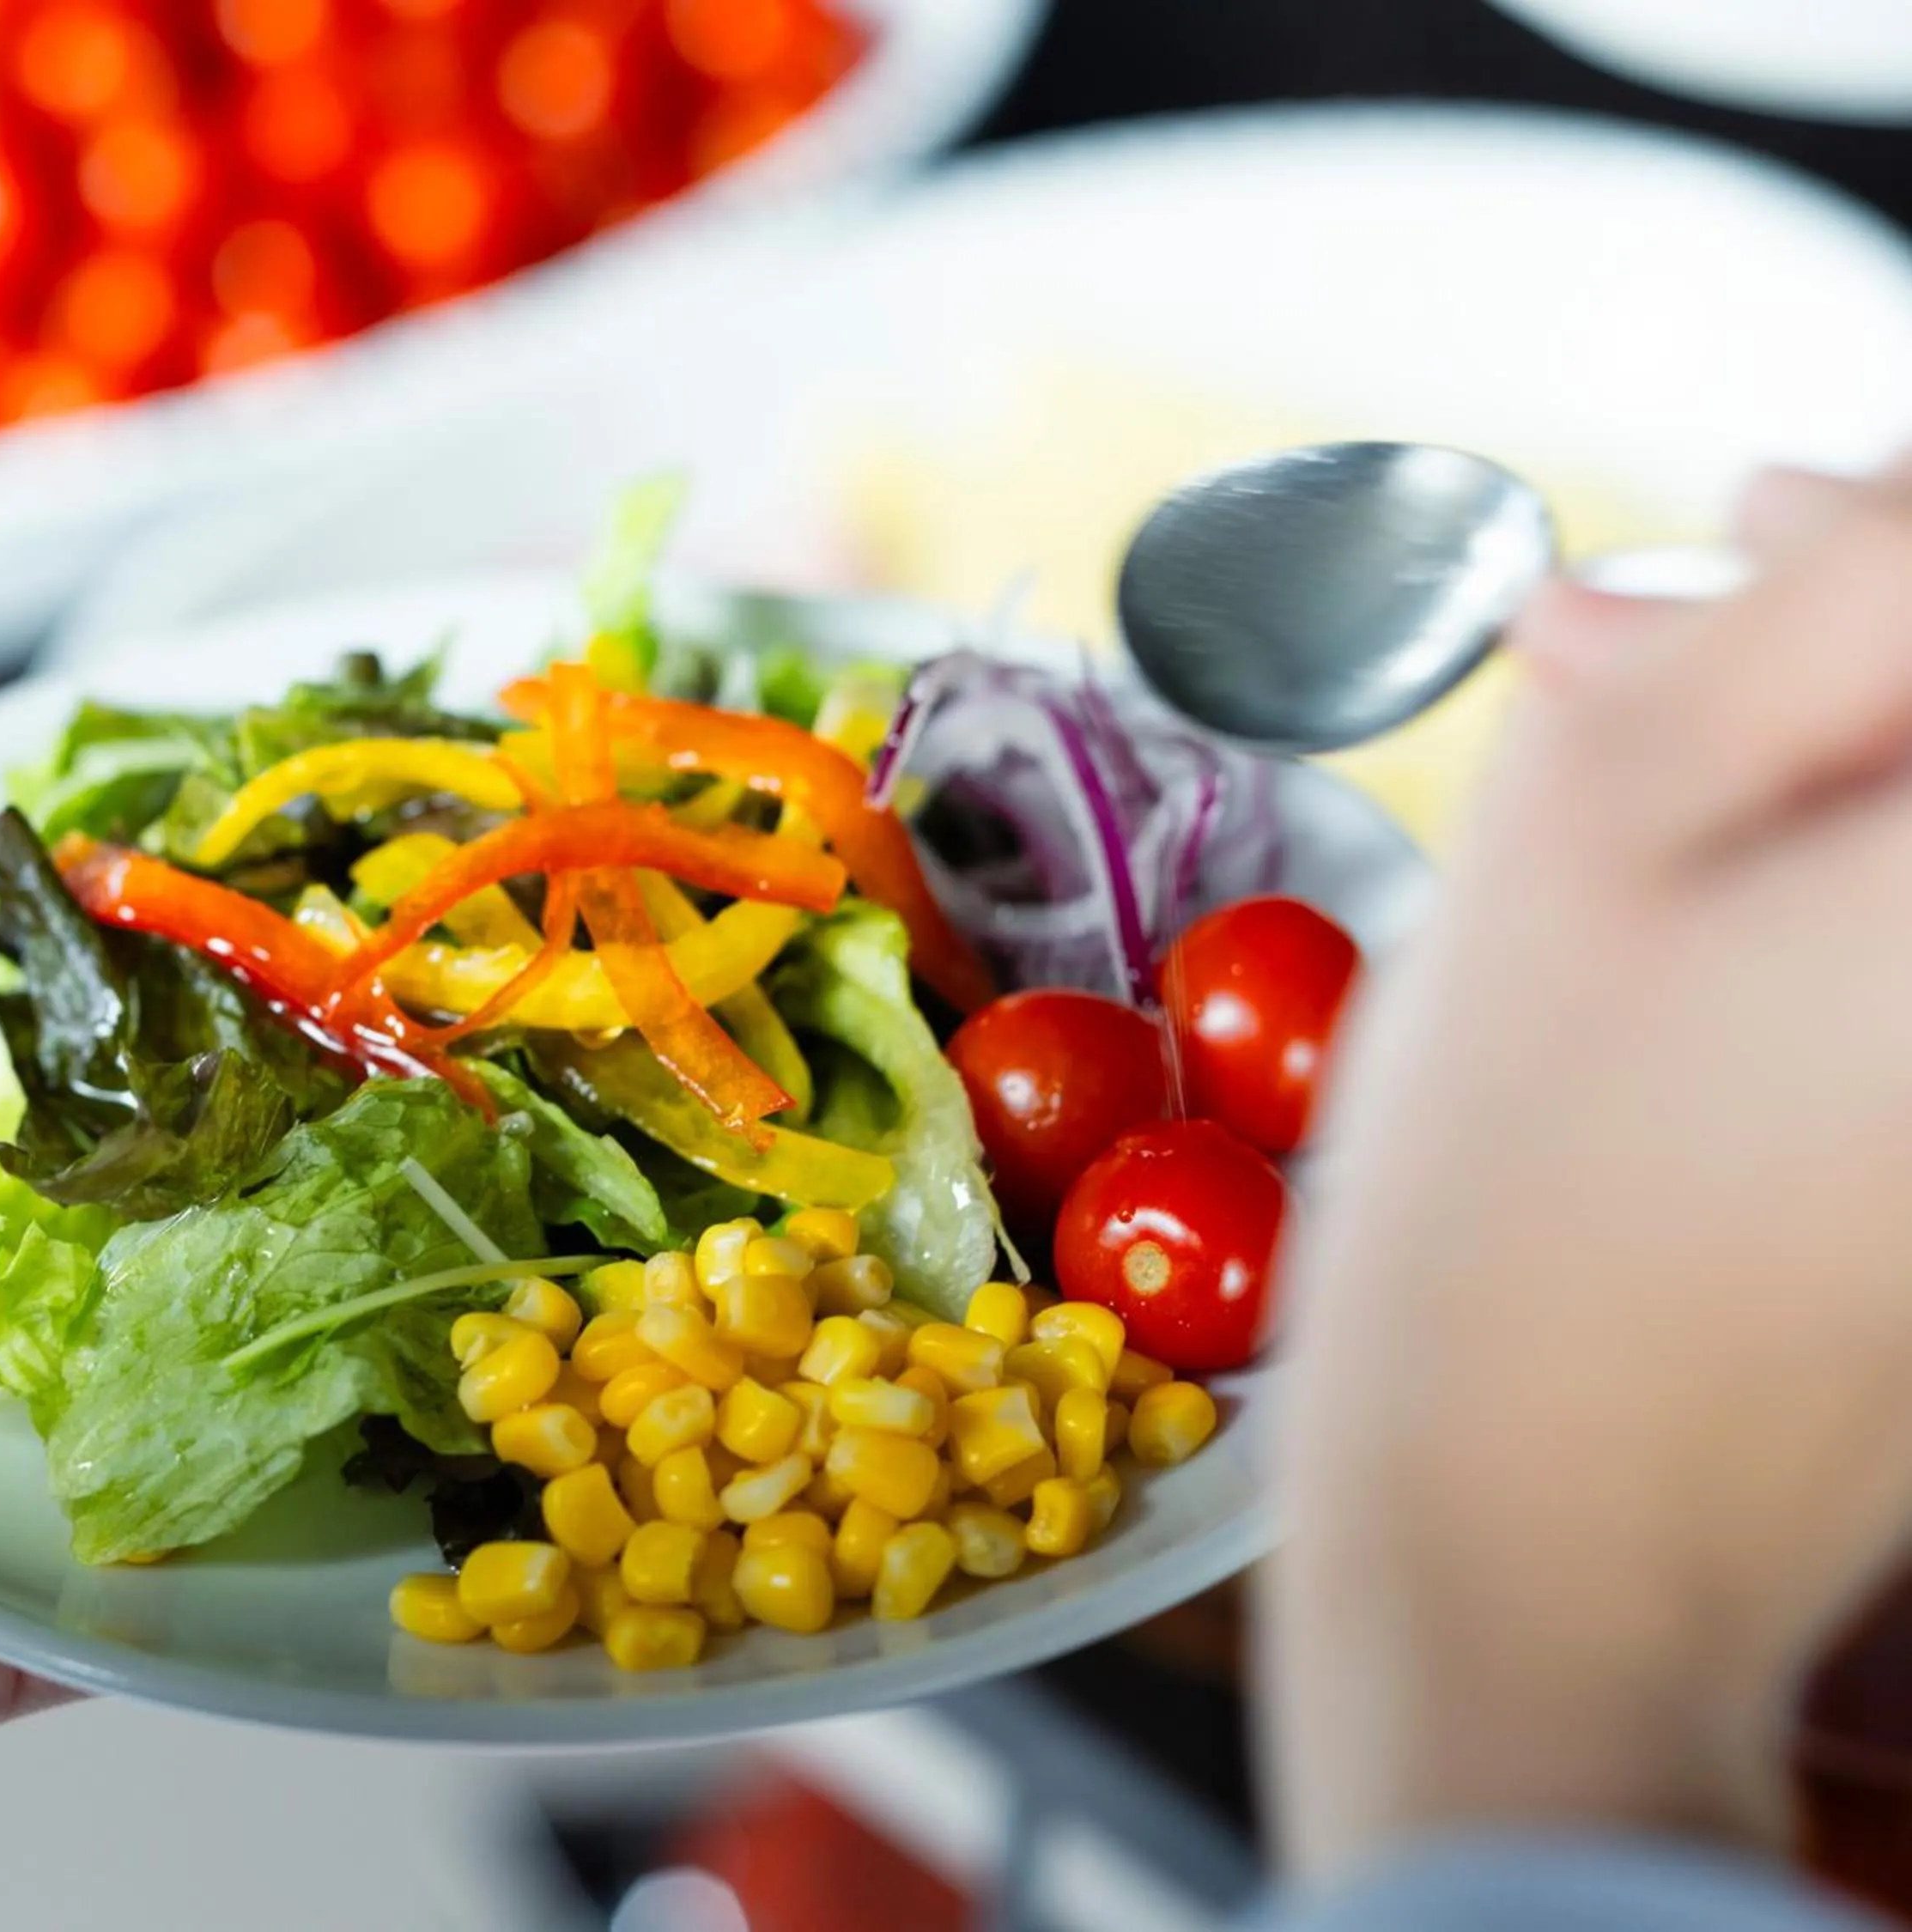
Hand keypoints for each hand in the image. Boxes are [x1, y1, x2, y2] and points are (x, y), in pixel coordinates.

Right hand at [1263, 468, 1911, 1872]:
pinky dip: (1856, 928)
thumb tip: (1802, 523)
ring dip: (1848, 798)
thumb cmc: (1527, 1209)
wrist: (1550, 1543)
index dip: (1873, 522)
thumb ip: (1760, 611)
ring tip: (1671, 822)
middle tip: (1674, 670)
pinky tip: (1726, 952)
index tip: (1739, 531)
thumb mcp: (1585, 825)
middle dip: (1857, 662)